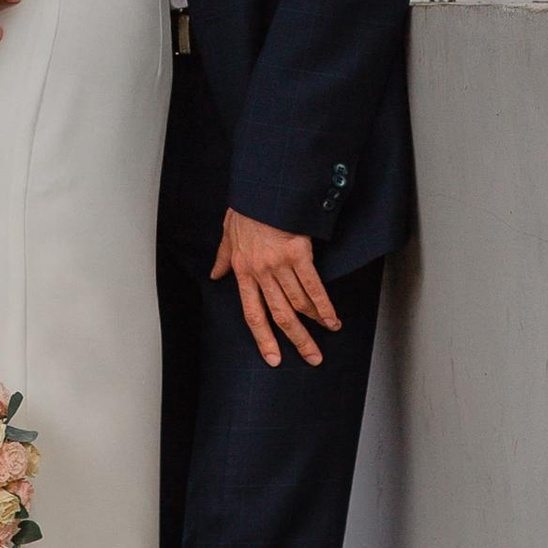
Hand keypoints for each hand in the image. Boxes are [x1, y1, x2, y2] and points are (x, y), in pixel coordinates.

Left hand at [212, 210, 340, 368]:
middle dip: (297, 340)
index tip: (274, 358)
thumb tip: (215, 274)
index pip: (253, 314)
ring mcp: (279, 265)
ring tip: (327, 335)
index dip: (264, 339)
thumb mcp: (227, 233)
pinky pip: (313, 286)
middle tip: (312, 358)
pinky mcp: (299, 254)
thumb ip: (223, 257)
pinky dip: (324, 305)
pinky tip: (332, 318)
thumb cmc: (246, 208)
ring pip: (298, 304)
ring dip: (315, 323)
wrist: (262, 189)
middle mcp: (260, 273)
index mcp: (243, 272)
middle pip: (280, 316)